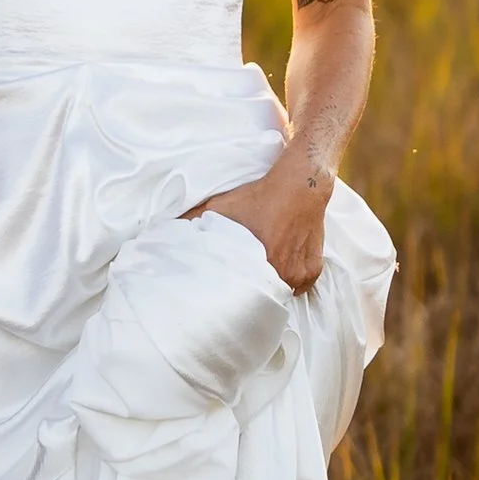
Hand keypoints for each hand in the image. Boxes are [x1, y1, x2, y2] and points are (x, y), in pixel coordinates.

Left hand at [187, 145, 329, 290]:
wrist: (301, 185)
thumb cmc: (258, 196)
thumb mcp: (220, 205)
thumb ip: (192, 221)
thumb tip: (165, 231)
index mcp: (258, 263)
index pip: (239, 291)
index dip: (229, 291)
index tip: (221, 290)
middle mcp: (282, 274)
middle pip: (260, 294)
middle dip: (248, 290)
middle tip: (239, 282)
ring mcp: (300, 275)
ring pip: (279, 291)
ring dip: (269, 285)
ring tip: (260, 271)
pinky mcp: (313, 271)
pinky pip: (298, 286)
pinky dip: (288, 279)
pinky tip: (279, 265)